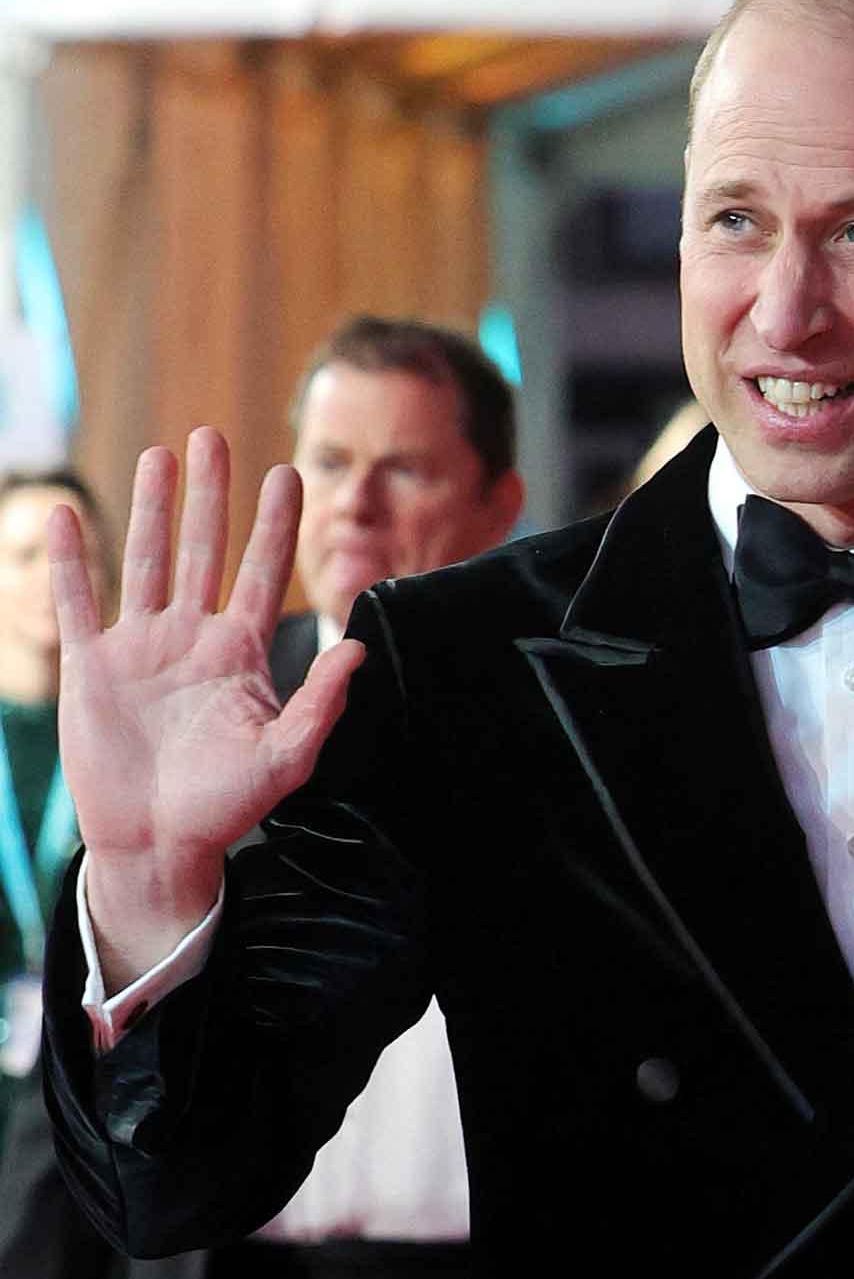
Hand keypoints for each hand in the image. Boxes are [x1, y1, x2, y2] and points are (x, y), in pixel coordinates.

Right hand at [52, 430, 363, 978]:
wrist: (159, 843)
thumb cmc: (228, 806)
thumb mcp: (287, 757)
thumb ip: (321, 703)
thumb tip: (357, 649)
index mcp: (241, 653)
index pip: (261, 571)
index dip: (275, 523)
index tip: (288, 472)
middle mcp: (192, 638)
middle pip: (203, 549)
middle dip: (210, 495)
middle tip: (213, 435)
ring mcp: (140, 647)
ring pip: (147, 561)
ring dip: (152, 508)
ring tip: (160, 454)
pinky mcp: (91, 666)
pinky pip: (79, 602)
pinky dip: (74, 559)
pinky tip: (70, 513)